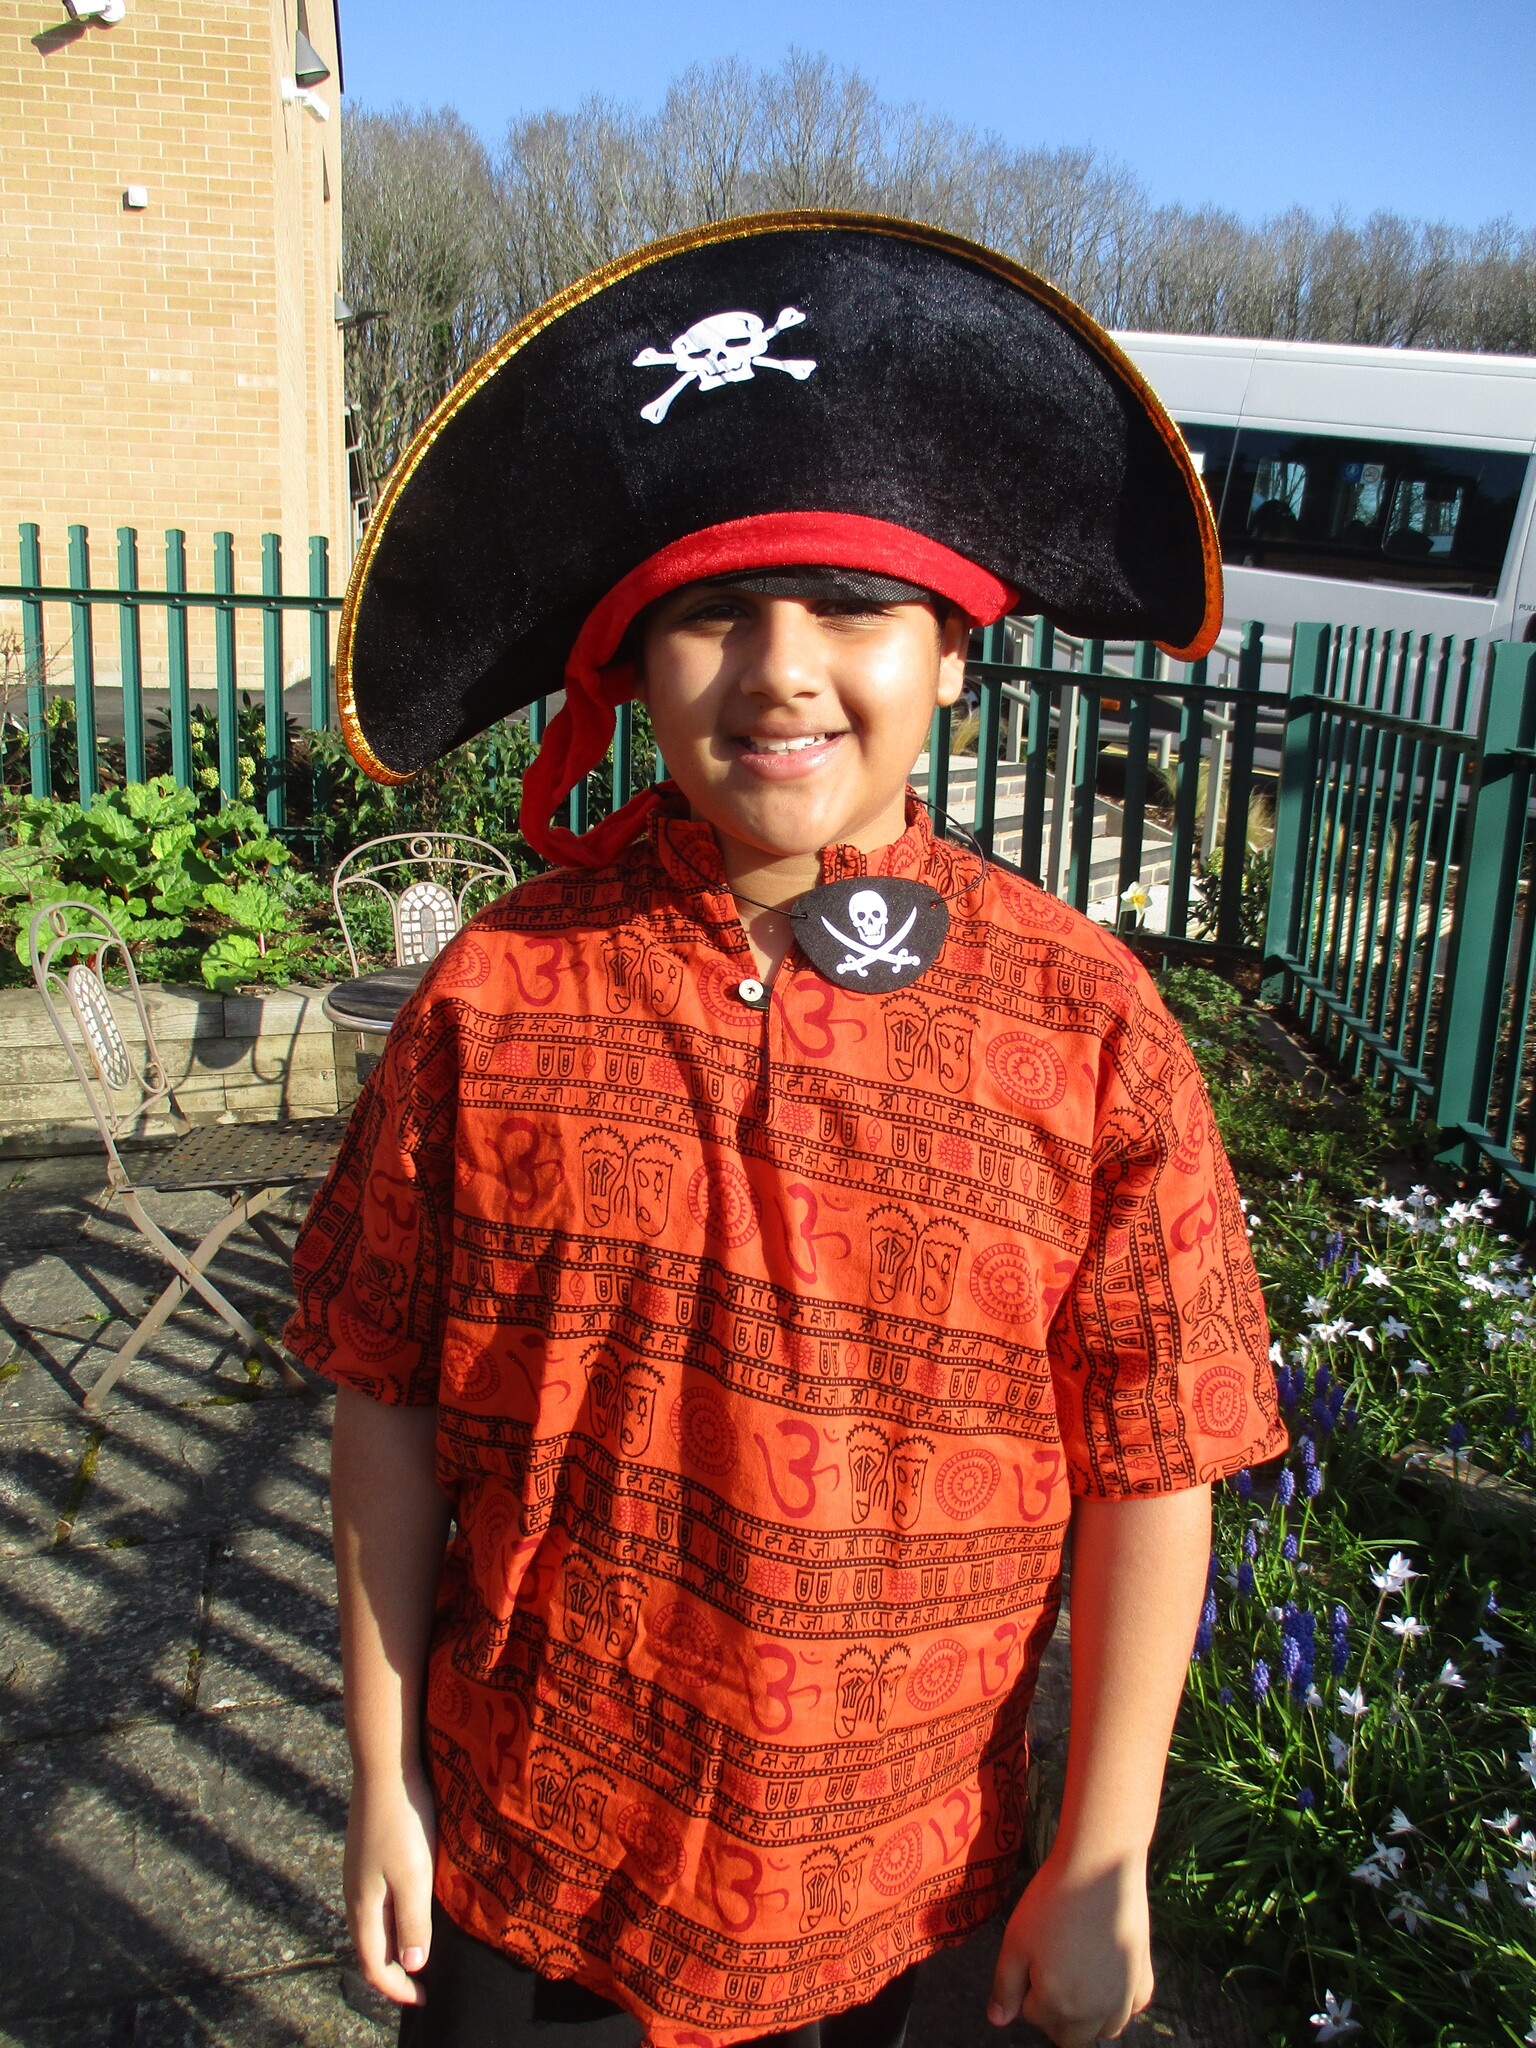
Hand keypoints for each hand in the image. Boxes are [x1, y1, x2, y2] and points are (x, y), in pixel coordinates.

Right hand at [345, 1766, 437, 2006]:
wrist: (384, 1767)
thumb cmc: (402, 1823)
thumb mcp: (414, 1877)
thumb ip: (412, 1922)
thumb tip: (412, 1965)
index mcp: (363, 1906)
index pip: (373, 1965)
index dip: (397, 1988)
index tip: (423, 1999)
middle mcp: (355, 1893)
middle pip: (370, 1946)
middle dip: (394, 1970)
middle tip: (422, 1982)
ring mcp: (359, 1871)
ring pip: (373, 1921)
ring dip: (394, 1941)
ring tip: (421, 1948)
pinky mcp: (368, 1851)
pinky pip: (378, 1898)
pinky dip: (394, 1914)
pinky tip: (412, 1903)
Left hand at [986, 1849, 1153, 2045]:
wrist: (1099, 1868)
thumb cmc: (1052, 1902)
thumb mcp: (1015, 1942)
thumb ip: (1005, 1986)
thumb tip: (998, 2020)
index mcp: (1059, 2006)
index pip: (1033, 2016)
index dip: (1026, 1988)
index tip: (1031, 1956)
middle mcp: (1095, 2012)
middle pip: (1070, 2037)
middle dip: (1055, 2014)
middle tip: (1050, 1971)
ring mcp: (1123, 1996)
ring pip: (1105, 2030)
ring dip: (1089, 2017)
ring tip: (1077, 1975)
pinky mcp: (1144, 1976)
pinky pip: (1134, 2007)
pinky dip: (1121, 2002)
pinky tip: (1109, 1976)